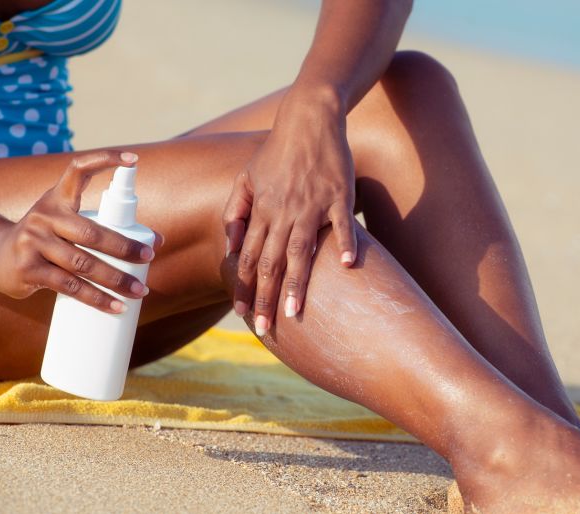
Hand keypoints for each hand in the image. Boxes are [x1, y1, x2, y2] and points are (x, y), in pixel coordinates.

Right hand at [0, 151, 155, 312]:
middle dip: (124, 247)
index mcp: (57, 198)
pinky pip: (70, 287)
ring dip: (116, 280)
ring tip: (140, 292)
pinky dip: (97, 299)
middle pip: (92, 233)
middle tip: (149, 256)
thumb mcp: (64, 221)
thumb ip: (102, 225)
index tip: (134, 159)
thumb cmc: (44, 237)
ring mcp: (34, 243)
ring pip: (84, 264)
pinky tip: (116, 307)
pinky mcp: (29, 270)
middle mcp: (45, 216)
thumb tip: (158, 241)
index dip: (105, 159)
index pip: (79, 169)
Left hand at [223, 99, 356, 334]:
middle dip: (267, 297)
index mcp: (262, 210)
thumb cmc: (277, 152)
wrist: (308, 119)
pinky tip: (347, 266)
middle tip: (266, 328)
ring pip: (300, 250)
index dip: (245, 288)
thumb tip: (232, 246)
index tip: (244, 315)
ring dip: (297, 283)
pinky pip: (341, 223)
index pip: (249, 258)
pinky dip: (345, 243)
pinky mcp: (338, 195)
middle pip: (271, 262)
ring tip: (296, 312)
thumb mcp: (246, 177)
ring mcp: (312, 204)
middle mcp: (283, 211)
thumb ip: (235, 211)